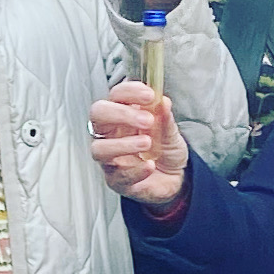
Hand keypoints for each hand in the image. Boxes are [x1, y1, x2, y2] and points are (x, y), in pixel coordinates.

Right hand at [90, 79, 186, 210]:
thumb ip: (165, 118)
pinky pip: (118, 176)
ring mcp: (110, 158)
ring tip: (147, 143)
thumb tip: (163, 102)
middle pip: (98, 115)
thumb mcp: (170, 131)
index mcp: (122, 115)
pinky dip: (135, 170)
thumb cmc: (165, 150)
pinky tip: (150, 166)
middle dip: (120, 114)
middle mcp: (111, 134)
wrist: (175, 178)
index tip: (149, 95)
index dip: (129, 92)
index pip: (115, 95)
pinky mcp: (116, 180)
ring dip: (123, 144)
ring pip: (99, 148)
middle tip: (147, 120)